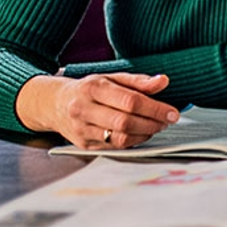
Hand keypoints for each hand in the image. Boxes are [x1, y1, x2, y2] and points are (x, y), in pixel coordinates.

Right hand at [16, 73, 179, 148]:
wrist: (54, 104)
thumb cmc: (88, 89)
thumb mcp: (111, 78)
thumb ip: (138, 81)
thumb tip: (163, 81)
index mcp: (93, 88)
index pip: (130, 101)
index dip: (154, 108)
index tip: (172, 112)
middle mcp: (84, 109)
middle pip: (125, 122)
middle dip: (152, 123)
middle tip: (167, 121)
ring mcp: (82, 130)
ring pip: (120, 138)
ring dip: (144, 134)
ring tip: (156, 126)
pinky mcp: (83, 145)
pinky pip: (114, 147)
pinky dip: (133, 142)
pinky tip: (141, 134)